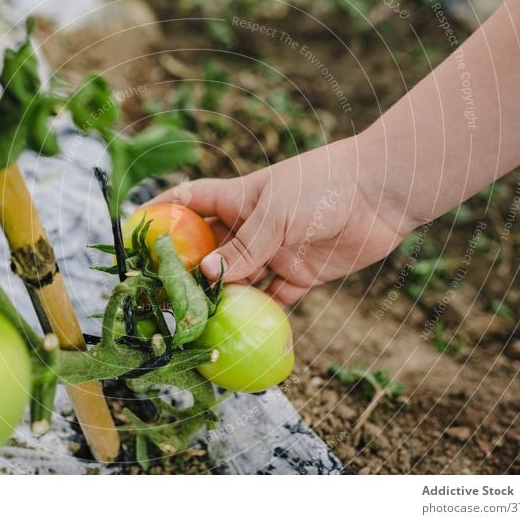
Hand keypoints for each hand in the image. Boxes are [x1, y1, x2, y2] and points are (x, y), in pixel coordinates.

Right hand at [148, 136, 414, 304]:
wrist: (383, 194)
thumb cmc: (325, 186)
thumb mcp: (278, 212)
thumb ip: (244, 246)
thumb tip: (203, 275)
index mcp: (238, 198)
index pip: (189, 201)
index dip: (161, 212)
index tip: (136, 229)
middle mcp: (252, 226)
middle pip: (208, 249)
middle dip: (185, 269)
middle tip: (162, 294)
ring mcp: (275, 251)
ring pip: (238, 280)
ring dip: (220, 299)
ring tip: (196, 321)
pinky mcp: (301, 273)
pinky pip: (274, 299)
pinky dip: (261, 315)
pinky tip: (242, 333)